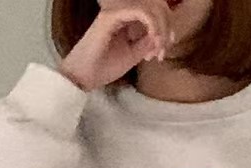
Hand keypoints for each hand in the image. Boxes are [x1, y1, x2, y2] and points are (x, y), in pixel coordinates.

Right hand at [58, 0, 176, 92]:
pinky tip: (152, 42)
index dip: (166, 24)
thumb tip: (163, 34)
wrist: (83, 76)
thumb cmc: (104, 67)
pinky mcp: (112, 15)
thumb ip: (147, 42)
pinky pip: (141, 12)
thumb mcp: (133, 54)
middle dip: (167, 25)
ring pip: (151, 7)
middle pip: (155, 4)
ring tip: (159, 48)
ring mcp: (116, 10)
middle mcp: (120, 9)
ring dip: (161, 27)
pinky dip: (152, 26)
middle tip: (164, 48)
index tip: (166, 46)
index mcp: (125, 17)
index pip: (152, 9)